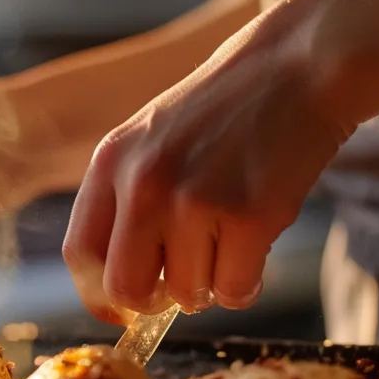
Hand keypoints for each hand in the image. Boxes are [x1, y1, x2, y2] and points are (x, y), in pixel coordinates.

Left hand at [63, 3, 354, 320]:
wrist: (298, 66)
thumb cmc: (227, 110)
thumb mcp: (152, 139)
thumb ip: (129, 199)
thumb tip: (121, 289)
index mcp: (111, 162)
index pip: (80, 252)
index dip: (98, 294)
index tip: (120, 311)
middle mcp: (143, 183)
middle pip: (125, 287)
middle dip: (153, 301)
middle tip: (180, 286)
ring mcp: (195, 200)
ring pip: (186, 294)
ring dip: (209, 285)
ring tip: (228, 242)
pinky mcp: (249, 215)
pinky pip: (234, 291)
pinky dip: (245, 285)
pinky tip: (255, 248)